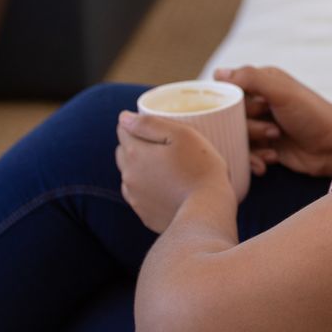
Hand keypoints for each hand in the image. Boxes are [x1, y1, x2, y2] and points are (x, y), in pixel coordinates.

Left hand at [115, 111, 234, 232]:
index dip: (140, 124)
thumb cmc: (200, 167)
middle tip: (165, 146)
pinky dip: (148, 188)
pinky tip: (168, 188)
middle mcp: (128, 175)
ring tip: (169, 168)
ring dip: (142, 167)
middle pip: (123, 151)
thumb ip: (149, 123)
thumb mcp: (182, 134)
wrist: (208, 210)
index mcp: (135, 152)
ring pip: (130, 174)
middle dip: (138, 144)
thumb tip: (124, 118)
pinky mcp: (144, 214)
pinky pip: (140, 195)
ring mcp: (135, 197)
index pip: (124, 129)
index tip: (159, 128)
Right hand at [215, 66, 331, 177]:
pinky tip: (271, 162)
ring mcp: (263, 126)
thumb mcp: (282, 93)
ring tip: (274, 146)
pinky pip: (247, 155)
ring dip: (253, 146)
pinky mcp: (267, 147)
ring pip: (237, 138)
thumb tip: (217, 73)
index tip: (250, 112)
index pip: (229, 91)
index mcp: (263, 82)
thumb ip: (251, 79)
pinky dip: (256, 160)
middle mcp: (260, 102)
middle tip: (272, 131)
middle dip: (248, 128)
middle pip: (230, 118)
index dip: (233, 106)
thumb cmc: (313, 114)